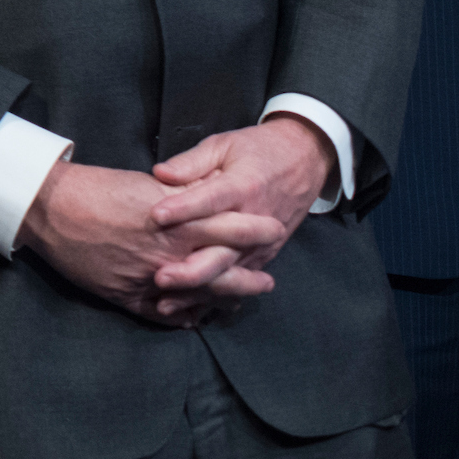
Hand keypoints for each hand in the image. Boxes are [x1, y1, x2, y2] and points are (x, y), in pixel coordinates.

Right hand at [18, 161, 283, 326]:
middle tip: (267, 282)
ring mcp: (151, 280)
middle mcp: (170, 254)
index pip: (232, 228)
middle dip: (250, 278)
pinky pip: (166, 315)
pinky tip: (194, 317)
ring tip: (236, 301)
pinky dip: (184, 317)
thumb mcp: (145, 184)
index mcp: (178, 221)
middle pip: (224, 272)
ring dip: (222, 301)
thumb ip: (180, 195)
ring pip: (200, 297)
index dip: (257, 231)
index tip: (275, 230)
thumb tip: (206, 196)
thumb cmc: (97, 188)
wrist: (51, 208)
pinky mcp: (129, 297)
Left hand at [148, 118, 333, 287]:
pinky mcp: (264, 256)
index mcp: (244, 186)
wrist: (304, 161)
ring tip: (166, 305)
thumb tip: (159, 173)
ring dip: (198, 292)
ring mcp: (263, 244)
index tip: (154, 216)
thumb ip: (192, 161)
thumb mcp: (224, 145)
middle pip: (224, 251)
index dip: (184, 208)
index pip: (212, 199)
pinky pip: (239, 281)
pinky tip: (189, 312)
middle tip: (159, 277)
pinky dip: (215, 299)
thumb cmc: (257, 150)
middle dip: (192, 268)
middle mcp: (256, 220)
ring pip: (230, 274)